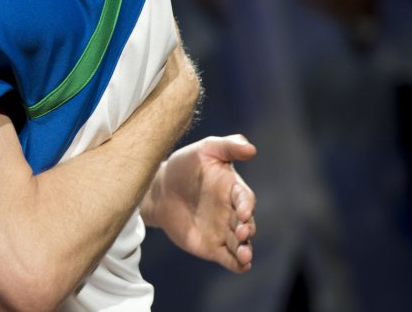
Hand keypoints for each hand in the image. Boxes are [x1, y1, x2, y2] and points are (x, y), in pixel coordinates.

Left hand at [142, 134, 256, 271]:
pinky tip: (240, 266)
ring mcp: (223, 230)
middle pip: (246, 224)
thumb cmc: (185, 165)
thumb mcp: (204, 149)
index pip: (245, 198)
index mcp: (233, 188)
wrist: (160, 189)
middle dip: (248, 230)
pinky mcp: (212, 246)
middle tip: (242, 234)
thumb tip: (251, 148)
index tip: (244, 211)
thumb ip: (227, 146)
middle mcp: (232, 212)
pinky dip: (236, 264)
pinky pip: (228, 258)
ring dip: (245, 251)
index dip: (246, 205)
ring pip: (241, 244)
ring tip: (244, 256)